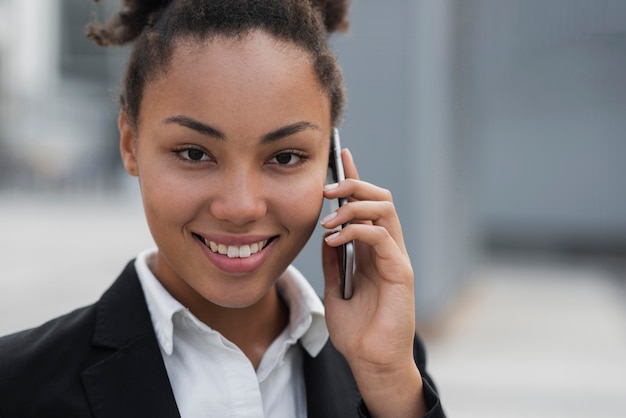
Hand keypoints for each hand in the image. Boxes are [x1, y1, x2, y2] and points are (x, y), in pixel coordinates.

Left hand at [321, 149, 427, 416]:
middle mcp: (387, 249)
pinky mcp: (400, 272)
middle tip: (327, 188)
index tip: (342, 156)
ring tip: (328, 218)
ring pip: (384, 210)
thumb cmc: (357, 332)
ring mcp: (396, 259)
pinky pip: (380, 237)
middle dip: (354, 184)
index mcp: (372, 251)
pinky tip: (334, 239)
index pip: (367, 205)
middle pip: (380, 198)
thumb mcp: (337, 290)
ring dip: (354, 205)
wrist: (371, 363)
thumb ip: (335, 263)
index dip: (356, 179)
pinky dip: (356, 230)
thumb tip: (326, 237)